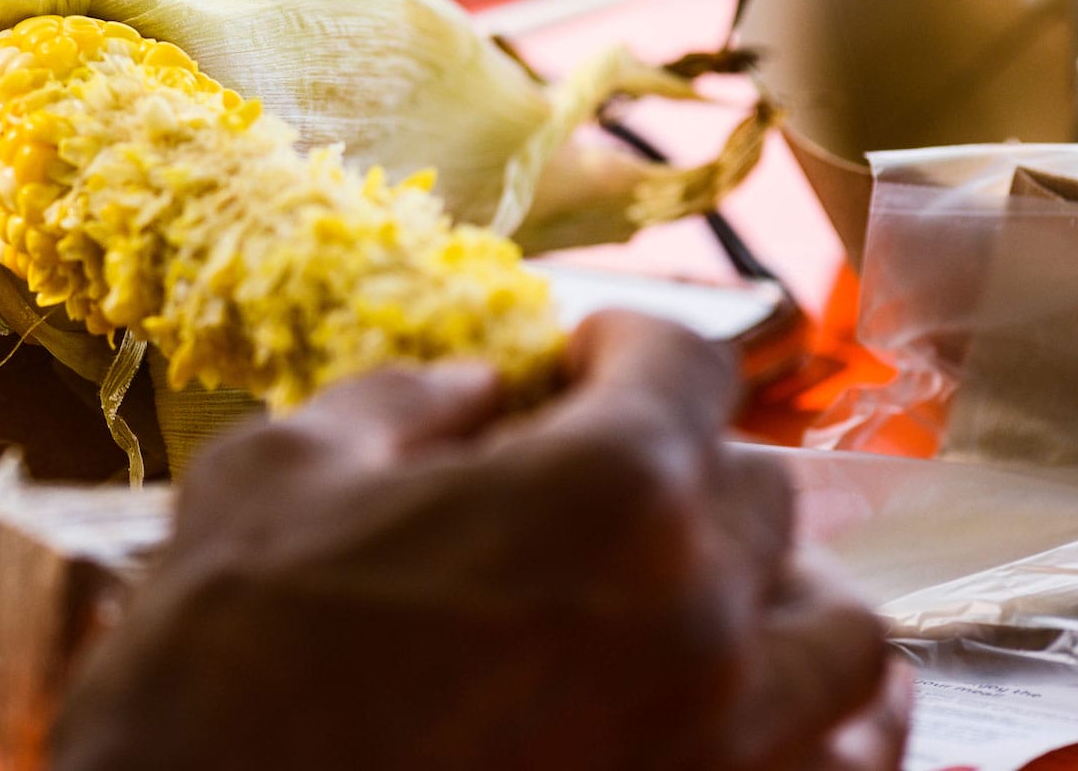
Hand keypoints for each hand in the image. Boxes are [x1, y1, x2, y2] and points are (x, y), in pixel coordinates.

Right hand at [53, 312, 906, 770]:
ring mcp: (730, 746)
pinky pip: (853, 765)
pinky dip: (825, 723)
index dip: (623, 347)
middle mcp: (702, 615)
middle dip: (676, 472)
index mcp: (605, 491)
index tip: (579, 366)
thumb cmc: (224, 672)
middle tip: (590, 497)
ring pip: (840, 632)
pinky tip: (750, 709)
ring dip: (772, 596)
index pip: (686, 361)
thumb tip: (474, 388)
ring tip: (692, 604)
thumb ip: (397, 403)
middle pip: (760, 491)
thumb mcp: (270, 478)